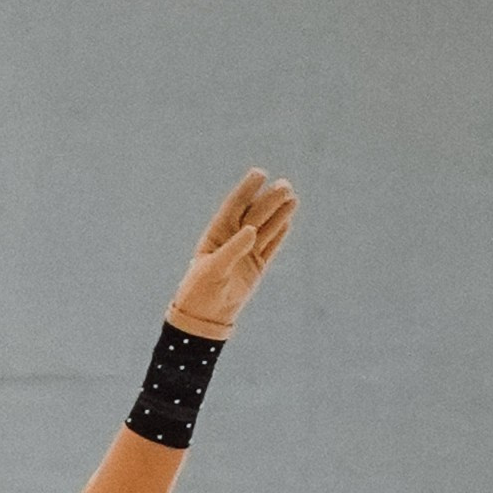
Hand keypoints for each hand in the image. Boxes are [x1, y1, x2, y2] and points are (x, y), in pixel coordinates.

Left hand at [167, 168, 297, 337]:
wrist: (205, 318)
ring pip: (266, 229)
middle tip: (285, 185)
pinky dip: (279, 234)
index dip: (247, 189)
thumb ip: (232, 249)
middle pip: (255, 215)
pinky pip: (270, 247)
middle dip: (269, 200)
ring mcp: (246, 253)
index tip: (260, 173)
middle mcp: (233, 240)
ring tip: (292, 197)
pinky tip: (288, 219)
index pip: (235, 206)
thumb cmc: (200, 291)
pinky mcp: (256, 267)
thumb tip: (251, 230)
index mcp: (217, 234)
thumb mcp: (213, 269)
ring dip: (278, 213)